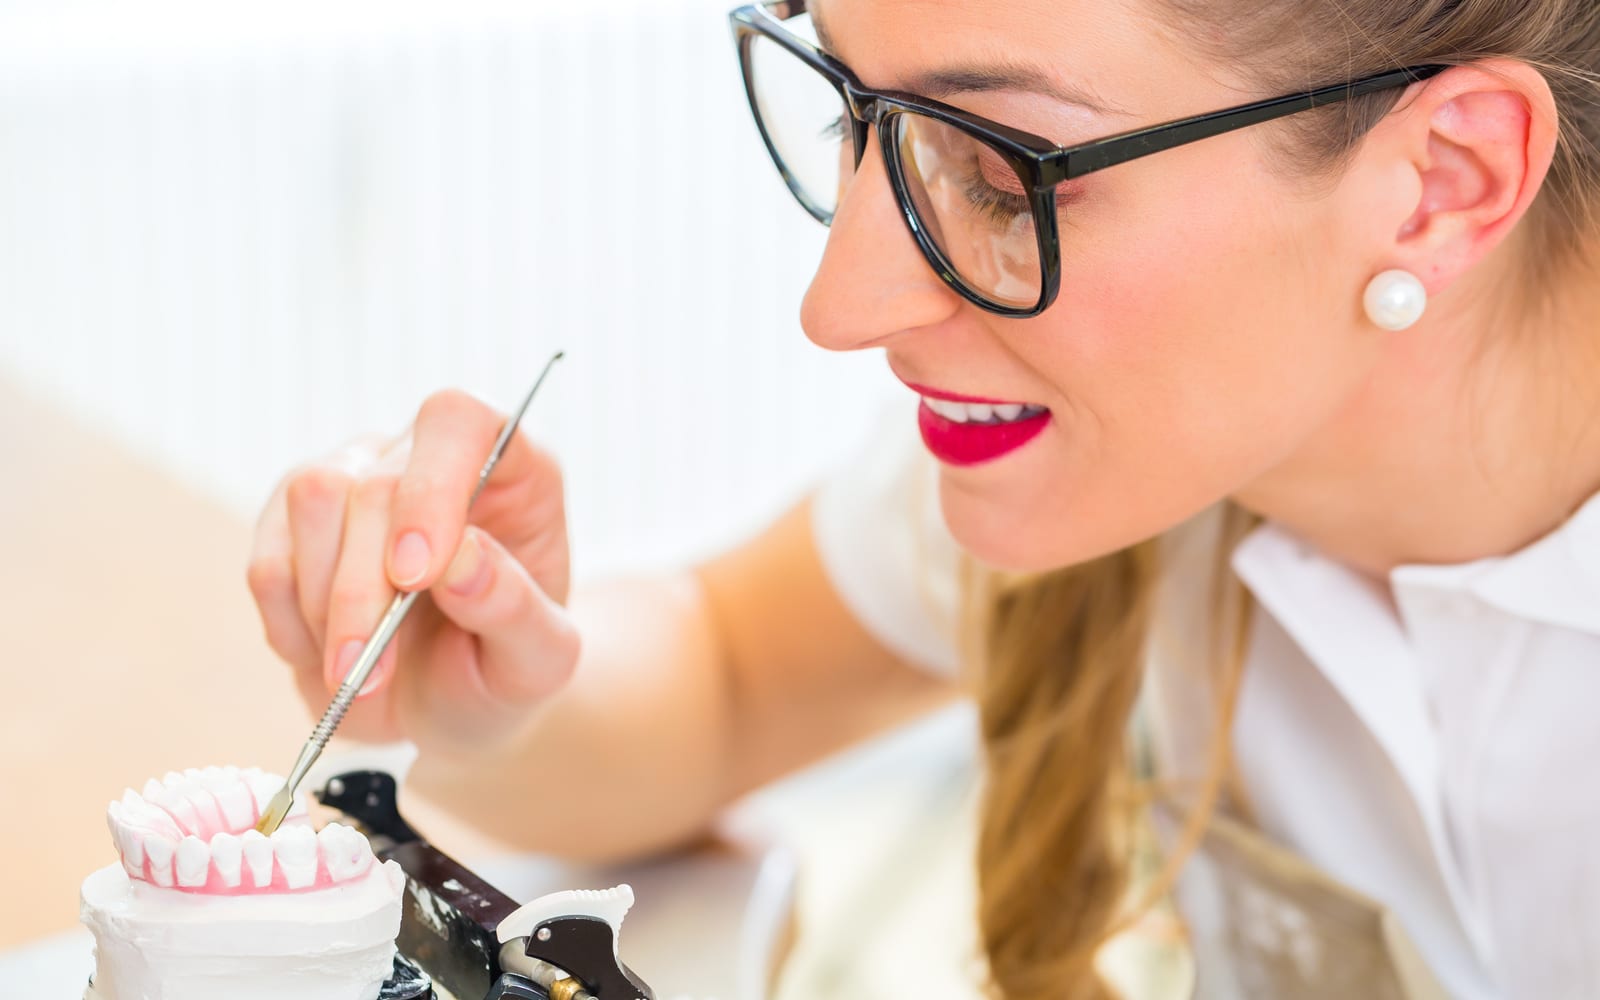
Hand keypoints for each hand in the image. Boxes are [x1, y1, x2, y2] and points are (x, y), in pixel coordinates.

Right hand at [247, 389, 579, 754]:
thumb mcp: (538, 662)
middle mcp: (427, 458)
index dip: (430, 487)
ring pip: (309, 501)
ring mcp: (355, 479)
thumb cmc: (501, 671)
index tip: (417, 577)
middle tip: (368, 671)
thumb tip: (460, 561)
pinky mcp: (293, 524)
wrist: (444, 711)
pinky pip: (269, 562)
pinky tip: (329, 658)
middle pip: (372, 481)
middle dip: (363, 589)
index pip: (457, 422)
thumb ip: (515, 609)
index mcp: (510, 470)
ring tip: (359, 670)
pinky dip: (290, 625)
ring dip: (325, 606)